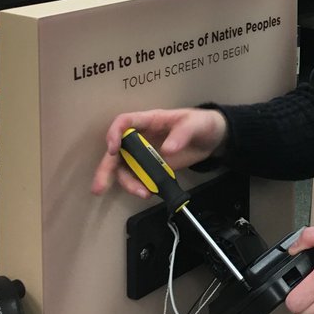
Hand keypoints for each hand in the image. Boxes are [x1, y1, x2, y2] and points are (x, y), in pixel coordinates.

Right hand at [92, 107, 227, 197]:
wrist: (213, 138)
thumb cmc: (202, 123)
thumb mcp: (196, 124)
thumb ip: (182, 134)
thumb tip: (167, 150)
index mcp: (150, 121)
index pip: (125, 122)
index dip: (114, 133)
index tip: (112, 149)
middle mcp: (142, 137)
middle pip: (117, 151)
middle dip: (105, 169)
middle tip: (99, 188)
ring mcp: (145, 154)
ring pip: (124, 168)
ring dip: (126, 182)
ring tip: (142, 193)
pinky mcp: (152, 167)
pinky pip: (138, 177)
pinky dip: (138, 186)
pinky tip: (147, 193)